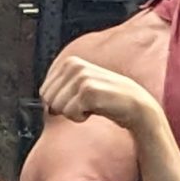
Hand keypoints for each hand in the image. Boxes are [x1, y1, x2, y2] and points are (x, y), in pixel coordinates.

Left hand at [41, 54, 155, 132]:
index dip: (60, 102)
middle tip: (86, 104)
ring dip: (74, 113)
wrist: (135, 106)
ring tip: (93, 105)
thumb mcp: (82, 87)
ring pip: (58, 107)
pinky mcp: (88, 91)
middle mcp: (74, 66)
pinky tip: (97, 109)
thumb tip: (45, 104)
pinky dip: (81, 118)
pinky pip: (70, 113)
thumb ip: (61, 90)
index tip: (79, 100)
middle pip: (48, 100)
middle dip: (65, 108)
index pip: (44, 92)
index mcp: (70, 62)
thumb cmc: (108, 99)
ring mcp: (82, 77)